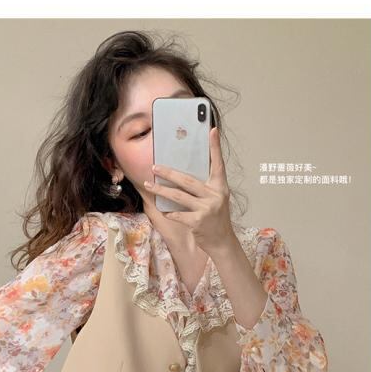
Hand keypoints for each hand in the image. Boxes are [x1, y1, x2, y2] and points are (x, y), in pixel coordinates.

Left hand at [143, 123, 232, 295]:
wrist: (222, 241)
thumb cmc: (216, 217)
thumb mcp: (216, 199)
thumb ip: (205, 187)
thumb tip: (183, 173)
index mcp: (220, 187)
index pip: (218, 163)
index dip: (215, 147)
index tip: (212, 130)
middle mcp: (215, 196)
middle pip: (188, 180)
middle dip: (168, 173)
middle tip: (154, 167)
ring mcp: (206, 209)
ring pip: (178, 196)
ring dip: (161, 191)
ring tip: (149, 185)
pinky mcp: (198, 222)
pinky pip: (178, 214)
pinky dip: (169, 212)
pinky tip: (163, 210)